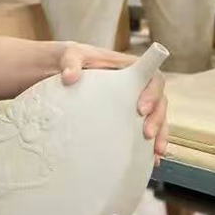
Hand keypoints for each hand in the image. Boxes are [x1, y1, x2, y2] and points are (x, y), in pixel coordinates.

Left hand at [57, 42, 168, 164]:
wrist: (55, 71)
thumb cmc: (69, 60)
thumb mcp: (69, 55)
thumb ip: (70, 61)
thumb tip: (70, 77)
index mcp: (127, 69)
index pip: (153, 78)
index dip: (153, 93)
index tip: (141, 109)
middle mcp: (134, 87)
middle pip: (159, 101)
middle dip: (157, 119)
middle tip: (147, 134)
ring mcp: (129, 103)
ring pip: (155, 118)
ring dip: (159, 135)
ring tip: (155, 152)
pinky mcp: (121, 118)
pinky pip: (141, 131)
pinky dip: (148, 145)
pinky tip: (150, 159)